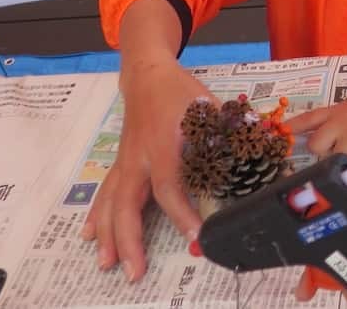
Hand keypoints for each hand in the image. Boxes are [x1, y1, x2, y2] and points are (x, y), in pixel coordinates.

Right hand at [80, 56, 211, 280]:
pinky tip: (88, 235)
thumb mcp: (210, 107)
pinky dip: (97, 215)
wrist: (147, 74)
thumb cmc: (181, 93)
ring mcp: (125, 162)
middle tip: (134, 272)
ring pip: (111, 202)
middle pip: (128, 204)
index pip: (170, 188)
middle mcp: (138, 159)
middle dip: (129, 239)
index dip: (182, 214)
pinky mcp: (120, 163)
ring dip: (108, 234)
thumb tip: (257, 149)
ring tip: (106, 264)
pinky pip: (105, 192)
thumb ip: (229, 132)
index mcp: (163, 147)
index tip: (195, 238)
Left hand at [287, 88, 346, 159]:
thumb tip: (334, 136)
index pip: (311, 118)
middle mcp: (342, 121)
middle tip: (343, 152)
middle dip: (326, 152)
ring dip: (345, 163)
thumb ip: (345, 118)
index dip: (295, 127)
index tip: (283, 134)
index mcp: (341, 109)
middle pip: (317, 145)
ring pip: (335, 160)